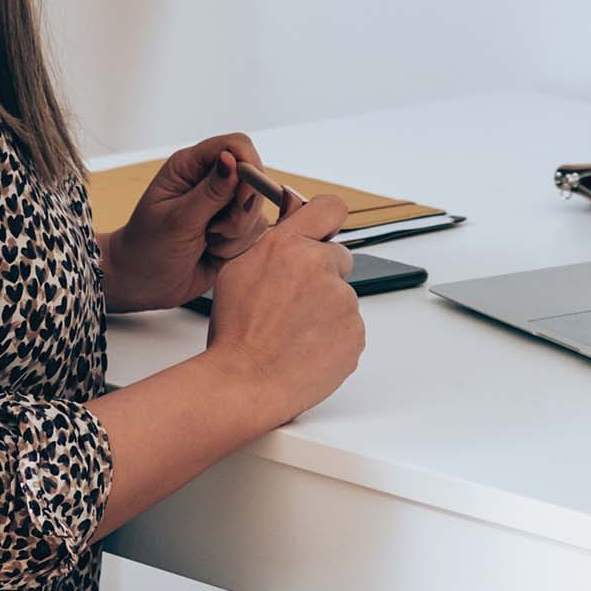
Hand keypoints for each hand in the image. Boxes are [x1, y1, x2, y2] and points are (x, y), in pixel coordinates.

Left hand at [99, 134, 268, 313]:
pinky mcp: (233, 229)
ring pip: (256, 209)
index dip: (248, 166)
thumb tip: (231, 159)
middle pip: (254, 178)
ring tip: (206, 242)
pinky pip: (255, 232)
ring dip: (236, 232)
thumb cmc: (147, 248)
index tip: (243, 197)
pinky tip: (212, 252)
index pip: (235, 145)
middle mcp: (210, 181)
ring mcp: (224, 205)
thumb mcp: (177, 220)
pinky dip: (237, 247)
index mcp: (190, 166)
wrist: (142, 284)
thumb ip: (210, 192)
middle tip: (215, 229)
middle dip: (242, 210)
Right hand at [205, 196, 363, 424]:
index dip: (327, 221)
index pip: (329, 208)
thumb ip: (273, 243)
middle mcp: (320, 266)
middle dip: (322, 275)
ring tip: (292, 334)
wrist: (244, 382)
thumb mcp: (238, 270)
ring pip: (341, 298)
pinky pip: (349, 328)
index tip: (323, 232)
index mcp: (288, 245)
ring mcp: (343, 301)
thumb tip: (293, 224)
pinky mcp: (356, 332)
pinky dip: (333, 337)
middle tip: (293, 304)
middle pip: (338, 258)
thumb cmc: (235, 333)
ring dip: (325, 311)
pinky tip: (305, 349)